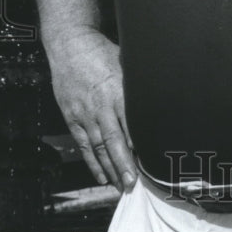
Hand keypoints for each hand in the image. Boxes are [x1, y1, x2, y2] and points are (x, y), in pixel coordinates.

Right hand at [46, 28, 136, 191]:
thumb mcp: (126, 64)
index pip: (130, 124)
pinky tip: (102, 176)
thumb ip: (139, 85)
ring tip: (121, 186)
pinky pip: (84, 144)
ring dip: (110, 168)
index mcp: (117, 92)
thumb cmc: (102, 52)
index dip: (139, 145)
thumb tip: (161, 98)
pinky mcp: (73, 117)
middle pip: (114, 140)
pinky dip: (92, 162)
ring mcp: (84, 114)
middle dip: (124, 165)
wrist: (70, 45)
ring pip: (98, 147)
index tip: (150, 162)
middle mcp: (100, 106)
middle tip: (133, 184)